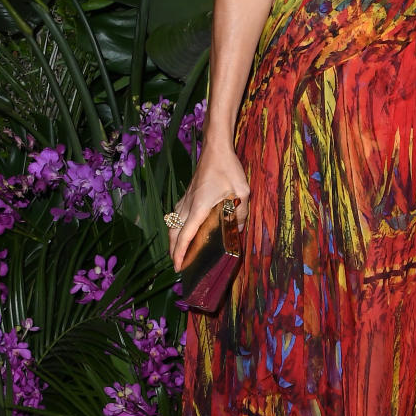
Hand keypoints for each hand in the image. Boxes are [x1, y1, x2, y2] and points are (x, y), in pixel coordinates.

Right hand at [168, 147, 250, 272]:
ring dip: (173, 239)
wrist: (215, 148)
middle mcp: (187, 205)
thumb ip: (241, 212)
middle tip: (178, 266)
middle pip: (174, 233)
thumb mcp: (242, 192)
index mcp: (198, 208)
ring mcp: (185, 199)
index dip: (180, 254)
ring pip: (173, 224)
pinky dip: (176, 228)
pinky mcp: (187, 194)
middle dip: (173, 251)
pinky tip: (183, 231)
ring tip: (179, 252)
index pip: (185, 236)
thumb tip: (239, 229)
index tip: (178, 267)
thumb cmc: (228, 169)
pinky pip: (176, 215)